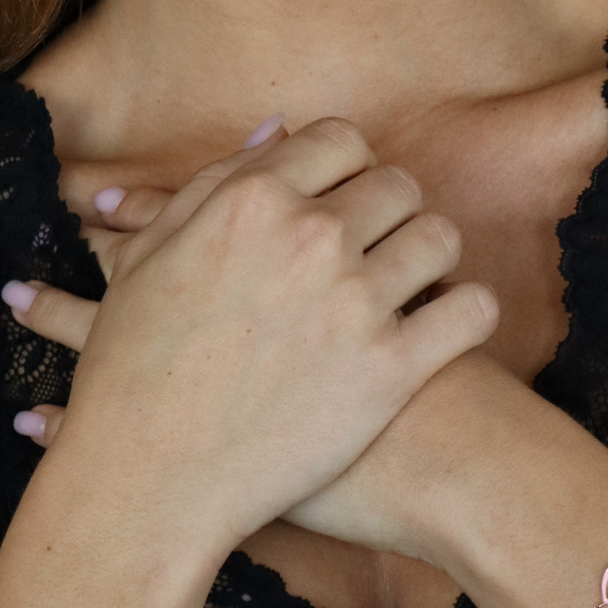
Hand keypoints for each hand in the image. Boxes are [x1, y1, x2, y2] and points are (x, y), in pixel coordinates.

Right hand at [4, 117, 498, 565]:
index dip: (347, 165)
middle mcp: (310, 237)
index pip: (341, 139)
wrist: (148, 478)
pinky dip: (469, 309)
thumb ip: (215, 181)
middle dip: (390, 209)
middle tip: (374, 245)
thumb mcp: (150, 255)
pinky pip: (472, 310)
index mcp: (252, 200)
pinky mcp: (390, 370)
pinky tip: (446, 323)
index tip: (343, 194)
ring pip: (440, 238)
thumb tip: (280, 129)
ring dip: (430, 253)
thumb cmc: (135, 366)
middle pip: (398, 184)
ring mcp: (356, 303)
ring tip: (411, 282)